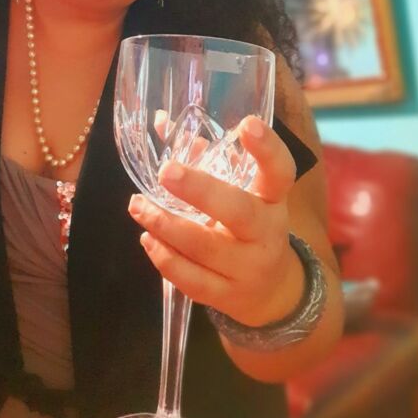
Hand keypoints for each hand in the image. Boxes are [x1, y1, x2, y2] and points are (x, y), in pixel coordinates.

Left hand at [128, 115, 304, 326]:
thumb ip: (204, 155)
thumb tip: (159, 121)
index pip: (280, 172)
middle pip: (238, 211)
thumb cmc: (249, 225)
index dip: (267, 149)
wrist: (273, 291)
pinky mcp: (227, 296)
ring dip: (165, 224)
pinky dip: (165, 258)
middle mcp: (266, 233)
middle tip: (166, 172)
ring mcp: (248, 268)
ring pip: (204, 247)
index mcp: (273, 199)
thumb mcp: (242, 191)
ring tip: (137, 205)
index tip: (248, 123)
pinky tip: (147, 238)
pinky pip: (191, 279)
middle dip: (199, 191)